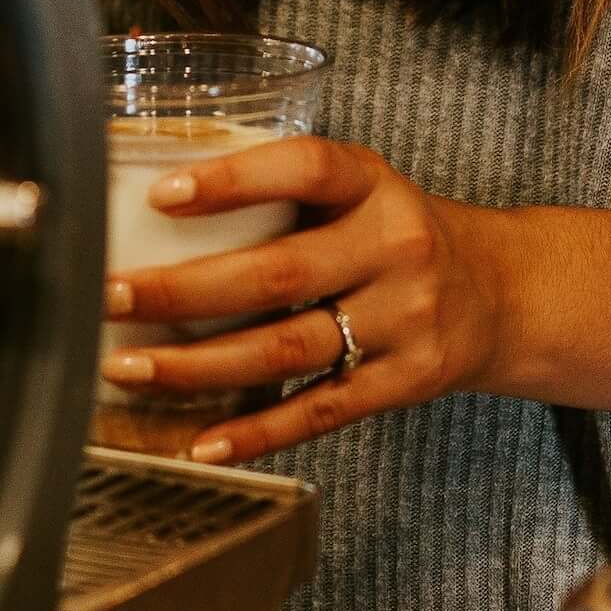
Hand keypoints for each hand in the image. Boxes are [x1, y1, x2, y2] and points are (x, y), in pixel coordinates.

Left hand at [99, 135, 509, 465]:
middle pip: (278, 273)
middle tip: (111, 296)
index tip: (162, 193)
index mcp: (375, 184)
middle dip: (184, 290)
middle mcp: (393, 248)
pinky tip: (199, 442)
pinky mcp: (403, 383)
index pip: (305, 168)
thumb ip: (288, 194)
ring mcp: (402, 321)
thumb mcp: (364, 190)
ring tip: (128, 366)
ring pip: (285, 349)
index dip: (234, 180)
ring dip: (197, 365)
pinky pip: (318, 411)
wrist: (499, 293)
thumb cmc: (398, 234)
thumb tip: (159, 200)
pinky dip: (255, 431)